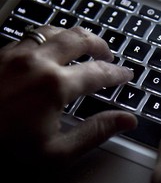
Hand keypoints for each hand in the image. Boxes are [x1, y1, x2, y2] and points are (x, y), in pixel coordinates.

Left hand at [0, 25, 136, 167]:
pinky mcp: (1, 54)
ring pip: (56, 30)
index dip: (117, 74)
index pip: (98, 73)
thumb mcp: (57, 152)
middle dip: (100, 45)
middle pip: (79, 39)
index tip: (127, 75)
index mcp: (54, 85)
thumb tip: (127, 120)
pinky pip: (33, 34)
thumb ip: (96, 132)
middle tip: (109, 55)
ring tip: (86, 45)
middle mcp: (37, 61)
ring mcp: (16, 53)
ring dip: (76, 36)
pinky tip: (53, 46)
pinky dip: (52, 37)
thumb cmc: (4, 149)